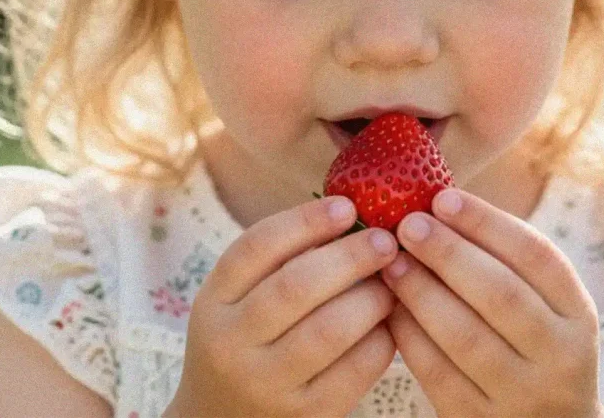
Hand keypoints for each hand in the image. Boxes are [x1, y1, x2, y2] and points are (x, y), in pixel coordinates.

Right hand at [166, 195, 400, 417]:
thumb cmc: (245, 344)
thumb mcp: (237, 302)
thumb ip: (279, 263)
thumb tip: (350, 215)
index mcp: (213, 302)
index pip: (256, 248)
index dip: (306, 221)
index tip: (347, 206)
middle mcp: (231, 343)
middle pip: (296, 286)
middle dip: (350, 256)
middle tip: (385, 241)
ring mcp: (266, 384)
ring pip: (329, 330)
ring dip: (371, 298)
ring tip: (391, 283)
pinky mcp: (305, 416)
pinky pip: (354, 370)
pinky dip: (380, 340)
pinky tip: (387, 325)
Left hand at [379, 188, 603, 417]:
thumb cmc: (532, 344)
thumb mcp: (543, 305)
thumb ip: (503, 261)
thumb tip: (438, 204)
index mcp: (577, 314)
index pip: (537, 257)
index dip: (487, 223)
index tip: (443, 198)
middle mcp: (558, 356)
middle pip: (502, 295)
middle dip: (449, 253)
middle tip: (408, 225)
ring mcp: (521, 395)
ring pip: (465, 337)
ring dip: (421, 292)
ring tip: (392, 263)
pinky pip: (437, 374)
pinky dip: (409, 336)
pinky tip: (391, 308)